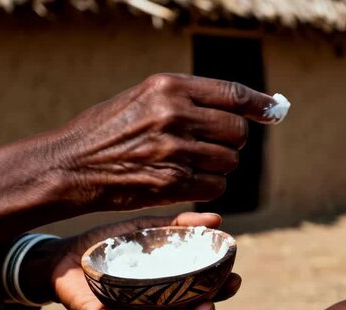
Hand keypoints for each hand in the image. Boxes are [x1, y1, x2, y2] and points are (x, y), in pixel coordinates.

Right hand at [0, 74, 281, 242]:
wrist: (69, 166)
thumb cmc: (109, 131)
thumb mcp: (145, 98)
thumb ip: (191, 99)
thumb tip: (243, 106)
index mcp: (168, 87)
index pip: (233, 93)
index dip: (260, 104)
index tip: (275, 110)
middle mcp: (174, 114)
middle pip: (238, 132)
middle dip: (231, 142)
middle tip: (211, 146)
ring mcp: (174, 149)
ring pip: (229, 162)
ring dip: (218, 167)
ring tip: (189, 163)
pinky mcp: (171, 182)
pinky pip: (215, 186)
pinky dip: (208, 187)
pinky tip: (186, 182)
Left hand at [23, 212, 240, 309]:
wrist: (70, 254)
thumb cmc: (117, 243)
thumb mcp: (150, 227)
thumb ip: (181, 224)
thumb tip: (217, 220)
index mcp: (178, 287)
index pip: (209, 294)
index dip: (224, 291)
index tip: (234, 280)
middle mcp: (162, 307)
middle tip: (204, 308)